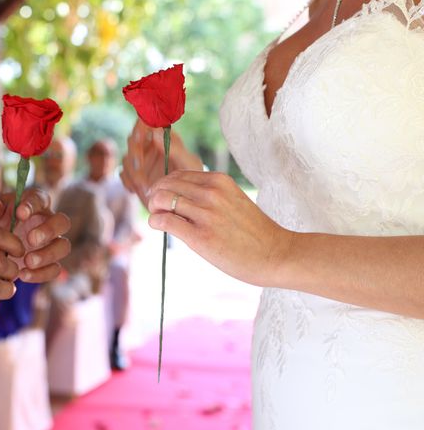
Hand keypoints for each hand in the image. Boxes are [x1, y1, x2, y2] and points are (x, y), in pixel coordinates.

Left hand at [0, 190, 70, 283]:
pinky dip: (42, 273)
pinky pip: (55, 269)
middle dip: (49, 231)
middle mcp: (47, 221)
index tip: (20, 213)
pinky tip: (23, 275)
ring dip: (48, 255)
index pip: (41, 199)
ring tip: (27, 262)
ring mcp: (50, 243)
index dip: (33, 205)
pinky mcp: (48, 263)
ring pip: (63, 246)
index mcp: (33, 203)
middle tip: (30, 240)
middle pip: (62, 222)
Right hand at [120, 120, 202, 206]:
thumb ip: (175, 148)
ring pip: (127, 159)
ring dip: (133, 173)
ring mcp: (140, 160)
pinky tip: (141, 190)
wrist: (185, 196)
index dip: (140, 128)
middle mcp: (149, 146)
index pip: (146, 124)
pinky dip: (129, 183)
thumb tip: (156, 132)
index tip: (139, 137)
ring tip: (146, 187)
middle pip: (132, 141)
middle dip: (135, 155)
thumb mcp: (188, 163)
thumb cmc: (192, 176)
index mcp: (163, 137)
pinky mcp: (134, 174)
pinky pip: (124, 175)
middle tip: (141, 168)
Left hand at [147, 170, 292, 286]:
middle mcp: (211, 193)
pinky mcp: (200, 236)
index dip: (165, 186)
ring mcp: (205, 214)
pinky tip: (160, 227)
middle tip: (157, 208)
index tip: (164, 198)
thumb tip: (179, 198)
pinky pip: (163, 220)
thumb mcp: (232, 200)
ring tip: (159, 218)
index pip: (177, 175)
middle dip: (155, 196)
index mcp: (219, 181)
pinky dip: (155, 222)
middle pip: (165, 184)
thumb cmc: (254, 232)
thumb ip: (209, 195)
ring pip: (160, 199)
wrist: (276, 255)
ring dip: (153, 208)